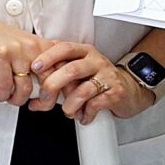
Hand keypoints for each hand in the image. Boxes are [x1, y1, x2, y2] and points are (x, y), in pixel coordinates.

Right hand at [0, 14, 56, 107]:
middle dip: (44, 100)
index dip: (61, 90)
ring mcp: (16, 50)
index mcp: (42, 45)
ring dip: (18, 99)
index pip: (63, 71)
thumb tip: (51, 86)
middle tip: (36, 106)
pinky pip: (6, 84)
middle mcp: (32, 46)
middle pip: (49, 82)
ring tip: (11, 99)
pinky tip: (0, 94)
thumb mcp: (24, 46)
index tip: (53, 100)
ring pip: (26, 88)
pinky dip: (3, 94)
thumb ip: (39, 61)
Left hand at [30, 40, 152, 124]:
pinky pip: (94, 105)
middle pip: (71, 70)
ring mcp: (107, 76)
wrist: (130, 89)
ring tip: (68, 111)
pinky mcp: (115, 93)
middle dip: (53, 86)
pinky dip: (85, 114)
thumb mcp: (80, 69)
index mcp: (84, 52)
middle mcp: (96, 61)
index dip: (48, 57)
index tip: (35, 67)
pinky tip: (83, 116)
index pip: (64, 48)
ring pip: (82, 91)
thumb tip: (34, 91)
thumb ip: (60, 72)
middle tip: (45, 98)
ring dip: (69, 105)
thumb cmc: (99, 80)